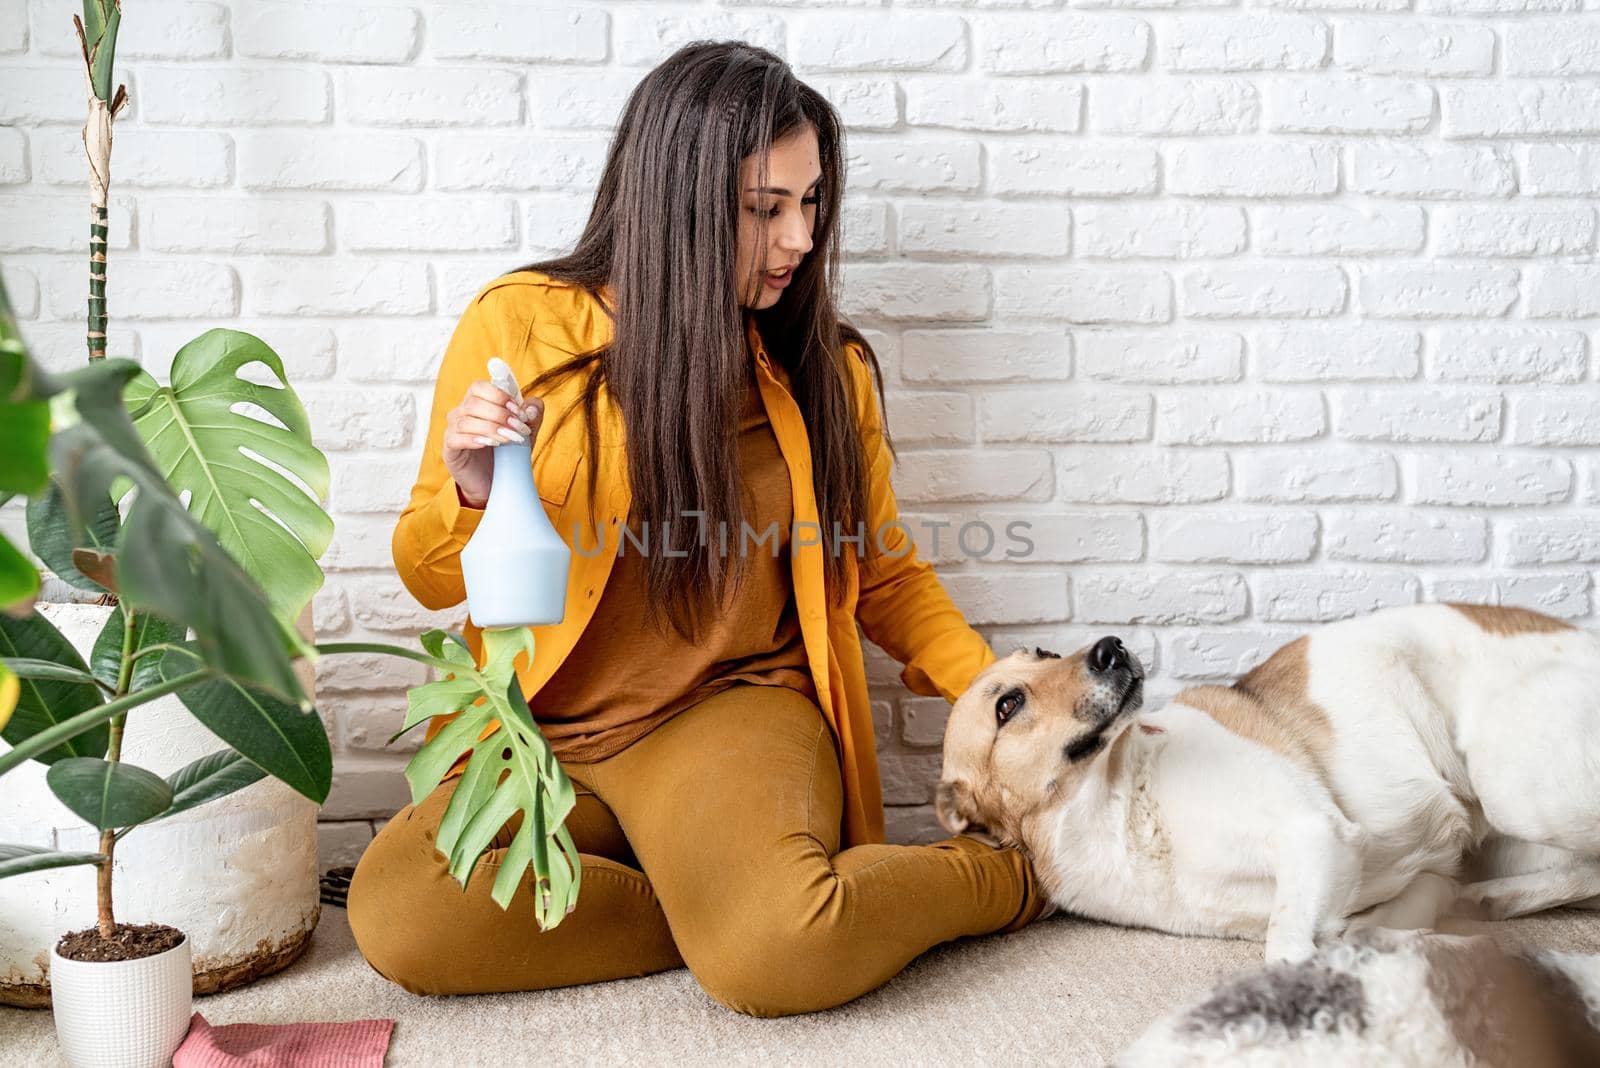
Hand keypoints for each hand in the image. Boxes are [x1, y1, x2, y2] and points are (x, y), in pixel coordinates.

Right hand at [442, 369, 543, 507]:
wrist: (494, 482)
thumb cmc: (506, 454)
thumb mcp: (525, 434)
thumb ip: (532, 417)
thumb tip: (532, 407)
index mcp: (477, 403)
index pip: (480, 386)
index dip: (500, 396)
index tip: (518, 411)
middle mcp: (461, 413)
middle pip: (473, 402)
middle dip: (499, 414)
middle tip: (517, 428)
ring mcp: (453, 430)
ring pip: (465, 420)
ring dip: (491, 428)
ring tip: (507, 439)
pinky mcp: (449, 449)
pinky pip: (456, 438)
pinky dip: (474, 439)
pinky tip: (489, 444)